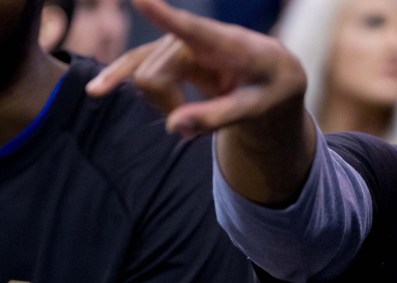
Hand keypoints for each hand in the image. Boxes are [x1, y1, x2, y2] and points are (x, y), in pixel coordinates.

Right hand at [86, 0, 314, 205]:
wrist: (274, 74)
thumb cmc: (270, 90)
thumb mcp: (256, 110)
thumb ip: (218, 118)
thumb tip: (173, 127)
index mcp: (228, 45)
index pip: (192, 29)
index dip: (163, 16)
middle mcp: (195, 37)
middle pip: (153, 75)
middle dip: (168, 104)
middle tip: (197, 123)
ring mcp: (179, 43)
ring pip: (143, 75)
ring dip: (161, 103)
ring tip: (189, 118)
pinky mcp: (169, 51)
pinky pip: (136, 66)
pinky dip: (120, 79)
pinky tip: (97, 91)